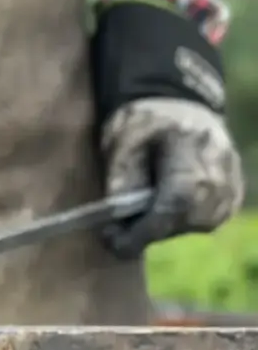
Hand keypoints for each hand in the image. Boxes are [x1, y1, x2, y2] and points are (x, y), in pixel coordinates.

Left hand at [101, 98, 243, 258]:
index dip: (146, 228)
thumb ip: (121, 179)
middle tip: (117, 230)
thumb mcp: (120, 141)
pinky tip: (161, 204)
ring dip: (164, 225)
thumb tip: (120, 222)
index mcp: (191, 144)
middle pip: (188, 218)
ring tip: (139, 210)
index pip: (177, 200)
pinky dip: (179, 221)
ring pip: (197, 225)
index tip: (115, 243)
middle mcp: (221, 166)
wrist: (176, 106)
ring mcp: (233, 182)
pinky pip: (205, 221)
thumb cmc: (142, 121)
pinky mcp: (233, 195)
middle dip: (149, 229)